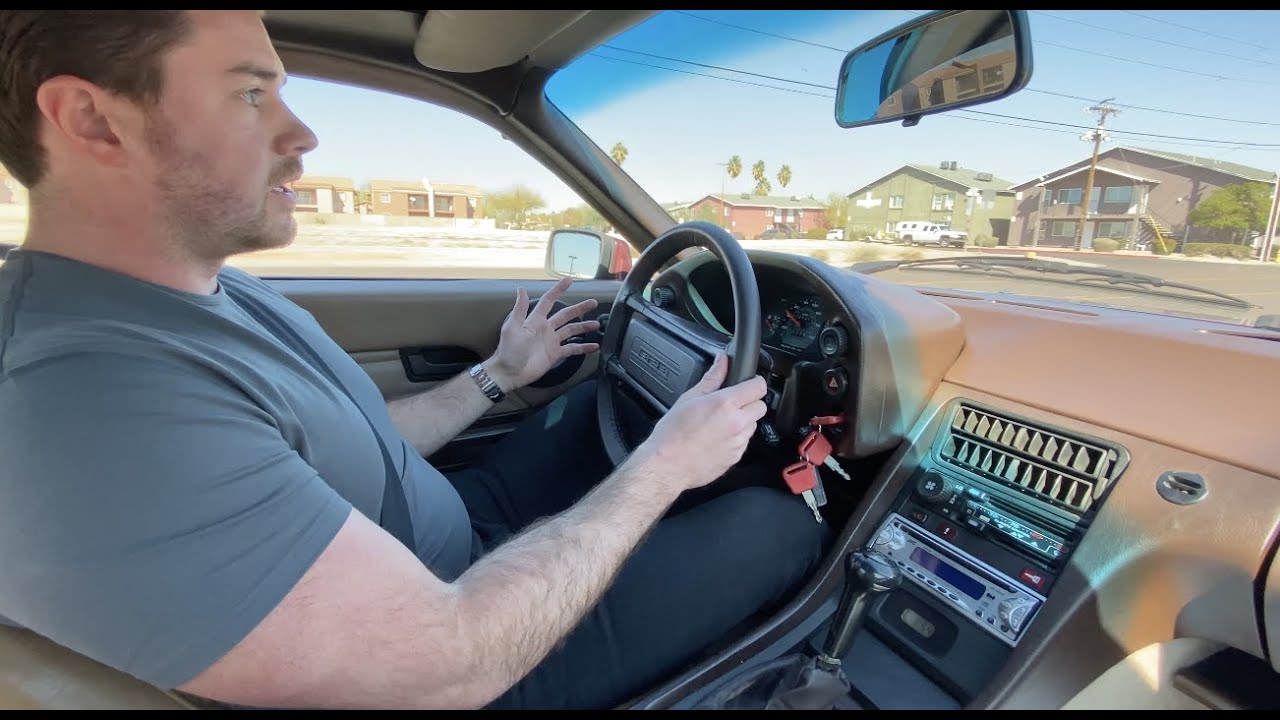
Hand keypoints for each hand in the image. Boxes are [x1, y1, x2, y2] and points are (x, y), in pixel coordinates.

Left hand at [483, 277, 600, 391]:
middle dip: (579, 308)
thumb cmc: (508, 350)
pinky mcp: (555, 354)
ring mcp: (551, 341)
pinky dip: (583, 347)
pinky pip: (572, 349)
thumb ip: (520, 309)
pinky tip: (594, 346)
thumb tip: (521, 289)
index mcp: (536, 320)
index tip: (569, 280)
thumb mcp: (512, 327)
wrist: (510, 372)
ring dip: (584, 327)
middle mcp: (546, 328)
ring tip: (597, 324)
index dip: (558, 290)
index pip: (549, 301)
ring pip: (571, 331)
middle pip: (566, 315)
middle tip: (593, 302)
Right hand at [631, 352, 767, 493]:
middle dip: (750, 402)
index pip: (759, 387)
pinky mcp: (736, 457)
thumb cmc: (672, 434)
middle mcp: (736, 423)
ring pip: (754, 425)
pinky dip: (737, 438)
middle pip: (760, 406)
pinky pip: (745, 442)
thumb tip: (722, 361)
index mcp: (725, 404)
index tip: (749, 383)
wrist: (667, 465)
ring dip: (744, 421)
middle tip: (731, 404)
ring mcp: (738, 442)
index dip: (755, 382)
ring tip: (720, 423)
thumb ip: (712, 377)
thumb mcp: (689, 398)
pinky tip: (718, 437)